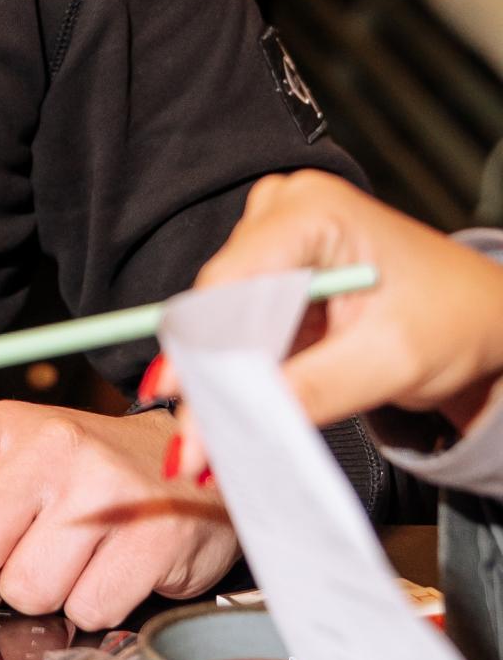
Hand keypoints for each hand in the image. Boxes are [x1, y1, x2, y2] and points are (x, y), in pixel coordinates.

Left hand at [0, 401, 236, 629]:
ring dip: (42, 597)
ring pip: (26, 590)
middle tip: (11, 567)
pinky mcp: (152, 535)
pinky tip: (110, 573)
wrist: (196, 464)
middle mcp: (50, 448)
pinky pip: (87, 610)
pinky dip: (92, 610)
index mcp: (3, 425)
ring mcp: (104, 490)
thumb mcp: (5, 464)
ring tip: (72, 562)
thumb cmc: (88, 470)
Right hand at [169, 172, 502, 476]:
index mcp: (312, 210)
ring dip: (219, 379)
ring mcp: (276, 240)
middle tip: (192, 449)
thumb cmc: (456, 320)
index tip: (186, 415)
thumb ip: (312, 389)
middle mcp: (283, 212)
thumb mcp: (389, 360)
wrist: (483, 321)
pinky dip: (240, 374)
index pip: (231, 281)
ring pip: (222, 319)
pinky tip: (234, 414)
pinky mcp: (277, 272)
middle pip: (219, 301)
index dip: (202, 349)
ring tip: (208, 443)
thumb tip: (239, 422)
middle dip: (208, 374)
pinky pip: (240, 329)